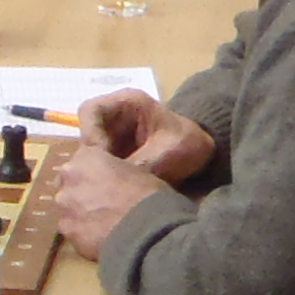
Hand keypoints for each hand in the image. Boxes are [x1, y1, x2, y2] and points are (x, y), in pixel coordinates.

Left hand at [50, 140, 173, 260]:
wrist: (145, 231)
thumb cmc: (147, 195)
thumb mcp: (136, 171)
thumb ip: (115, 172)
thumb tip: (115, 180)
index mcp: (86, 156)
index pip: (83, 160)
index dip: (94, 173)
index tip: (105, 182)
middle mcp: (68, 177)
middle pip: (69, 184)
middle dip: (82, 193)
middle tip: (102, 204)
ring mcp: (63, 205)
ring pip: (68, 208)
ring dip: (80, 214)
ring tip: (102, 225)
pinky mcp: (66, 230)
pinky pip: (73, 230)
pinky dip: (83, 234)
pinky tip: (100, 239)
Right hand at [76, 89, 217, 185]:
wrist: (208, 157)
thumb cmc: (189, 145)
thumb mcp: (169, 152)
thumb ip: (140, 164)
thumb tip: (112, 182)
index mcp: (127, 103)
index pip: (90, 111)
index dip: (90, 134)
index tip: (101, 158)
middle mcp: (114, 118)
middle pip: (86, 135)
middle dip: (93, 159)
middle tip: (106, 178)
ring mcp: (112, 137)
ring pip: (89, 154)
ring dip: (97, 171)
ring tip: (112, 187)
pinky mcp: (114, 156)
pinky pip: (99, 166)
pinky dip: (105, 179)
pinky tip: (116, 191)